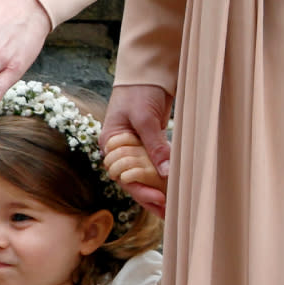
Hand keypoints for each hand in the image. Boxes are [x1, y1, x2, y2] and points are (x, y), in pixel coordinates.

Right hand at [100, 84, 171, 217]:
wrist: (148, 72)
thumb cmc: (139, 91)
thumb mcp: (145, 118)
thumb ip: (155, 145)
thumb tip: (166, 171)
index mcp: (111, 145)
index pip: (122, 174)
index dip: (139, 189)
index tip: (157, 198)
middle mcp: (120, 151)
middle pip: (133, 180)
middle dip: (149, 197)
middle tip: (167, 212)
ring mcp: (134, 149)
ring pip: (144, 176)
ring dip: (157, 191)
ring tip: (172, 208)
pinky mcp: (148, 145)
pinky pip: (153, 166)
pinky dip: (162, 178)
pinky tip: (172, 190)